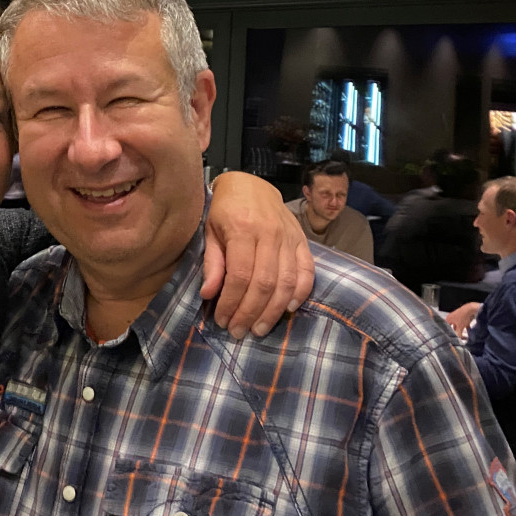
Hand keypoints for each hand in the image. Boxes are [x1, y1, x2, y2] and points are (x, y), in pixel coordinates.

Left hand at [202, 172, 314, 338]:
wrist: (250, 185)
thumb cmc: (225, 210)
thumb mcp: (210, 231)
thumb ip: (212, 262)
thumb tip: (208, 294)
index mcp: (242, 229)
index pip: (239, 275)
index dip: (231, 302)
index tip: (222, 320)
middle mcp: (269, 234)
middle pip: (264, 283)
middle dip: (250, 313)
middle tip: (239, 331)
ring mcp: (289, 237)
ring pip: (286, 282)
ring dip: (273, 311)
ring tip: (259, 328)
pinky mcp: (302, 241)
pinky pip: (307, 271)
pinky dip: (300, 293)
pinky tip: (288, 309)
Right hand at [445, 301, 480, 337]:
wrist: (470, 309)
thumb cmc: (463, 316)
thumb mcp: (460, 327)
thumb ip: (458, 333)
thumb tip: (458, 338)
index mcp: (448, 319)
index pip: (446, 327)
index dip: (448, 332)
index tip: (450, 337)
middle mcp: (452, 317)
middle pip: (453, 326)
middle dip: (456, 331)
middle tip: (457, 336)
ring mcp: (458, 316)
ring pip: (458, 325)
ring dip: (461, 329)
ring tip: (464, 335)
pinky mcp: (463, 316)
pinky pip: (463, 322)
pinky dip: (465, 326)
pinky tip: (469, 330)